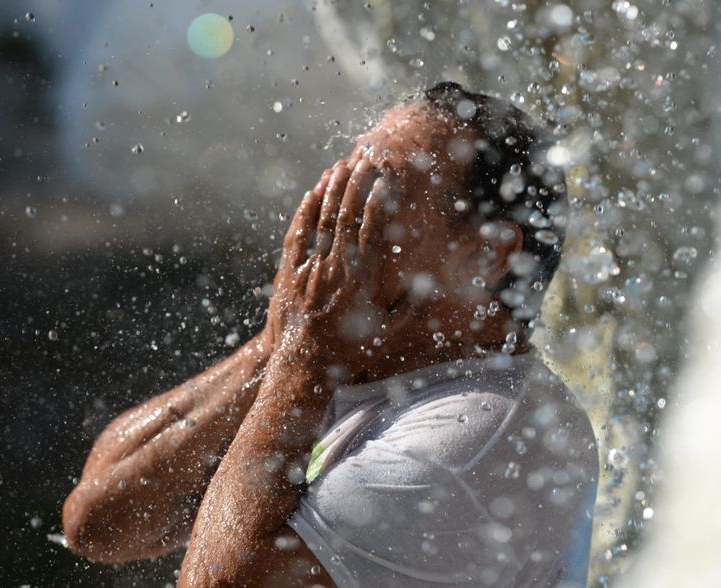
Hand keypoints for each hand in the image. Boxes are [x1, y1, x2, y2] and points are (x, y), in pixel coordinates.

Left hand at [266, 152, 415, 378]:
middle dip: (357, 184)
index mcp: (361, 280)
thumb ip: (411, 307)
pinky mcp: (289, 272)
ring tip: (342, 165)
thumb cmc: (350, 353)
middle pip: (346, 216)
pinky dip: (306, 210)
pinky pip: (298, 233)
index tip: (387, 179)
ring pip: (321, 220)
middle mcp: (334, 269)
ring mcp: (309, 268)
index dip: (379, 200)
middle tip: (367, 159)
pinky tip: (313, 192)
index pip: (372, 230)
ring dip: (332, 189)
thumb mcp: (388, 334)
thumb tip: (432, 284)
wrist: (303, 368)